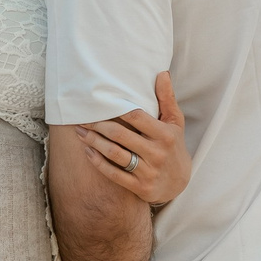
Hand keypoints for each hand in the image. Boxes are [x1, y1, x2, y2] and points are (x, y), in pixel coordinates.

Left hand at [75, 71, 189, 206]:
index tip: (97, 103)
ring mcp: (148, 171)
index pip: (136, 117)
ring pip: (114, 154)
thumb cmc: (173, 145)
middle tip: (81, 118)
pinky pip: (114, 174)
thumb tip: (161, 73)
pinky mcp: (140, 187)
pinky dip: (98, 163)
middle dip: (97, 125)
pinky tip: (88, 152)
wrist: (180, 182)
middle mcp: (157, 153)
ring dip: (94, 142)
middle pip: (120, 135)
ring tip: (79, 132)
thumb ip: (166, 98)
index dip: (115, 109)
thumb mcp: (175, 122)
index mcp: (164, 134)